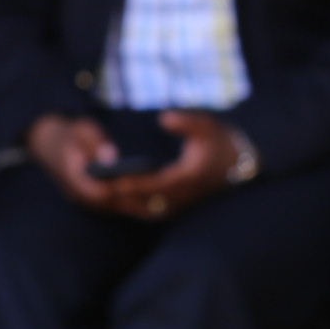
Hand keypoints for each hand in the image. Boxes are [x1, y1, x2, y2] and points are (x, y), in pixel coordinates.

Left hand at [31, 111, 240, 219]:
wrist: (239, 166)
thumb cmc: (220, 143)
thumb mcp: (208, 126)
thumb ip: (187, 122)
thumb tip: (164, 118)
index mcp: (187, 179)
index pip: (153, 184)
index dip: (130, 182)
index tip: (110, 178)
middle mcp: (180, 197)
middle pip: (141, 200)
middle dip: (116, 193)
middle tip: (91, 183)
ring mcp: (176, 205)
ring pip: (140, 209)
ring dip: (119, 201)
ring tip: (94, 188)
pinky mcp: (172, 207)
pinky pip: (144, 210)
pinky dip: (126, 204)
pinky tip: (108, 194)